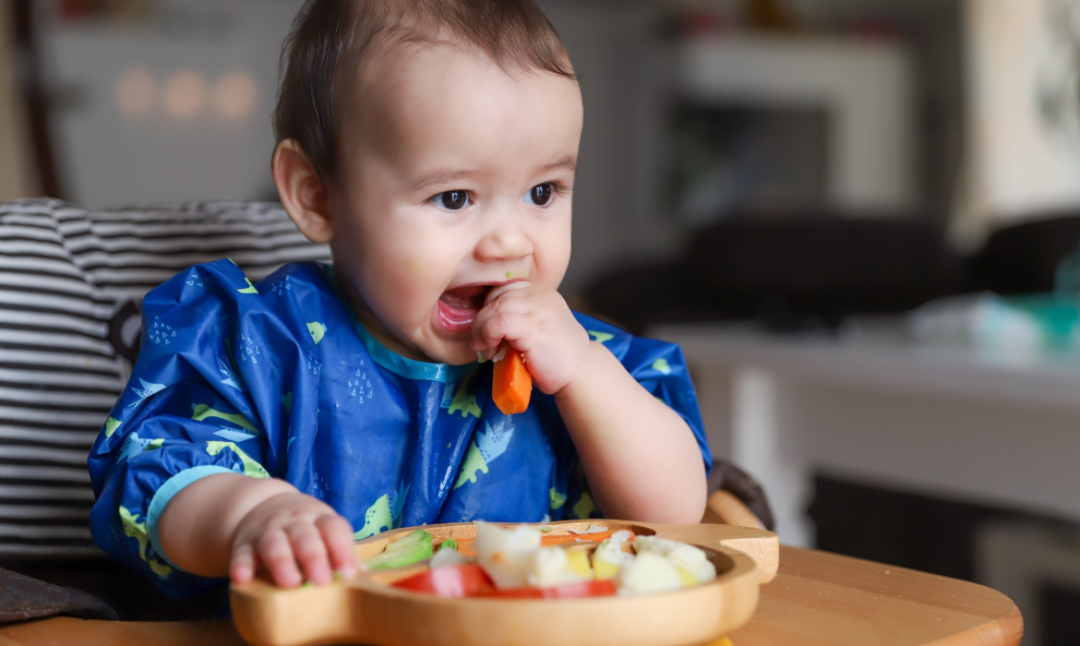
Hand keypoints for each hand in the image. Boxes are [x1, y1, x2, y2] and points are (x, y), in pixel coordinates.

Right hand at [229, 492, 358, 587]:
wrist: (262, 507)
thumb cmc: (305, 529)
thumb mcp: (323, 531)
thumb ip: (340, 551)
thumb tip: (364, 574)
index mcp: (318, 518)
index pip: (334, 528)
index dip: (342, 549)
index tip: (348, 573)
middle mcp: (293, 522)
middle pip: (305, 536)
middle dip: (314, 558)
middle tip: (322, 582)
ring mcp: (267, 531)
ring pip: (274, 543)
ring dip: (281, 561)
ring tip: (290, 582)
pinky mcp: (244, 544)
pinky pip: (241, 554)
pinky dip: (241, 565)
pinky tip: (242, 578)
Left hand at [471, 283, 590, 394]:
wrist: (580, 373)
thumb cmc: (555, 356)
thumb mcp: (536, 327)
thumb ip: (517, 317)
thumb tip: (482, 322)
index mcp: (541, 292)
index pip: (503, 288)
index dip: (489, 308)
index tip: (487, 330)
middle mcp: (540, 295)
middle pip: (496, 296)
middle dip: (482, 320)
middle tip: (482, 343)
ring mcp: (538, 309)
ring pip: (494, 307)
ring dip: (482, 330)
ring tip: (487, 350)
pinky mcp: (533, 326)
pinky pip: (498, 322)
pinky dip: (487, 335)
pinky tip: (492, 350)